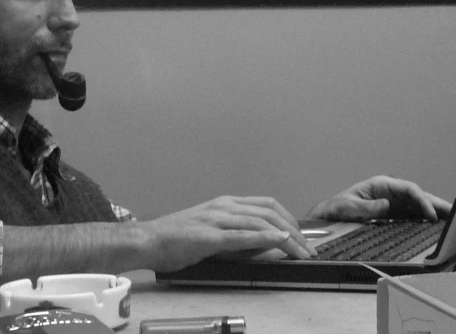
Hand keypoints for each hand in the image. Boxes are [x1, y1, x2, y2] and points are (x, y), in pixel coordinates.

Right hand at [140, 196, 311, 271]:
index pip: (266, 205)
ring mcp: (216, 219)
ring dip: (286, 237)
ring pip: (260, 222)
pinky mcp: (208, 236)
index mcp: (225, 204)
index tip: (302, 235)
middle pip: (269, 212)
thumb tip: (268, 243)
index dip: (289, 218)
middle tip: (308, 248)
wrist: (147, 241)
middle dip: (294, 230)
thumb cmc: (176, 239)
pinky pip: (241, 235)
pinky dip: (264, 236)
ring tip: (301, 251)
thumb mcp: (213, 233)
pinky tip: (279, 240)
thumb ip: (239, 236)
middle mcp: (223, 206)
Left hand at [306, 175, 450, 221]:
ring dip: (436, 211)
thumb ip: (367, 207)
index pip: (409, 189)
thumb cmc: (337, 208)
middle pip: (419, 195)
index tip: (431, 215)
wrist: (329, 216)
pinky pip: (413, 215)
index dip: (422, 200)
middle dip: (437, 204)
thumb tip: (387, 205)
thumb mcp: (349, 207)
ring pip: (419, 205)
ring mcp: (394, 202)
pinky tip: (438, 226)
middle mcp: (391, 191)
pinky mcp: (393, 213)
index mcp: (382, 184)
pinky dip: (426, 219)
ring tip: (455, 219)